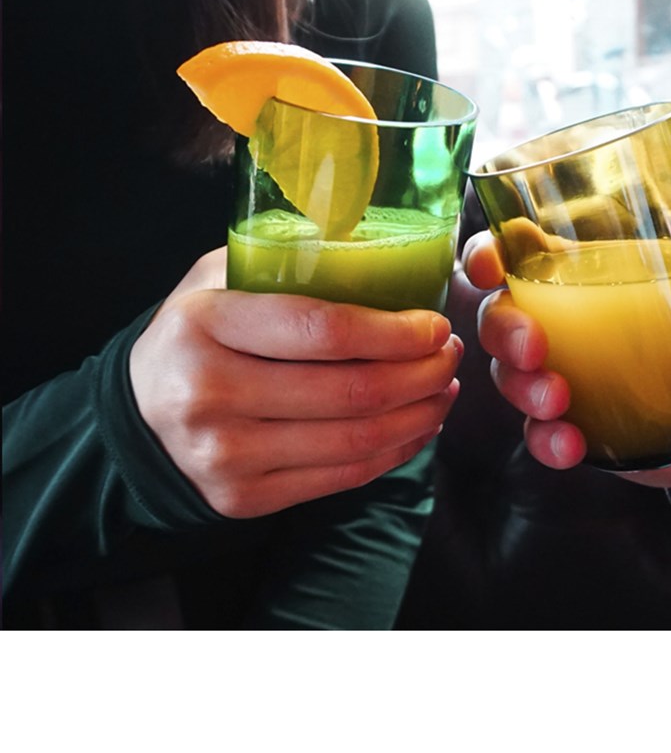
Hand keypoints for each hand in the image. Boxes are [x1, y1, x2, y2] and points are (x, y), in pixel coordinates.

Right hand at [130, 248, 461, 517]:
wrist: (140, 411)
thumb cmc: (199, 332)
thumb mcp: (221, 277)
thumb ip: (287, 261)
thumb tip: (390, 254)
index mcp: (205, 324)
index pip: (324, 330)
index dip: (396, 332)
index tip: (435, 325)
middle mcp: (209, 394)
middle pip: (352, 392)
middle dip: (422, 373)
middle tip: (449, 354)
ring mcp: (224, 456)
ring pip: (356, 440)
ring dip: (419, 414)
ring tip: (444, 387)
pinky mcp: (243, 498)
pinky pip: (343, 477)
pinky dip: (395, 451)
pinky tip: (418, 425)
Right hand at [463, 203, 670, 492]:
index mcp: (591, 276)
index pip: (518, 253)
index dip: (487, 254)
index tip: (489, 266)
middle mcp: (566, 323)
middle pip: (499, 315)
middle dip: (502, 330)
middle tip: (535, 350)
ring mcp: (566, 376)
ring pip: (509, 375)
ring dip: (521, 388)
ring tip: (560, 403)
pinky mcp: (576, 425)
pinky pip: (538, 431)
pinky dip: (545, 439)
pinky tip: (571, 446)